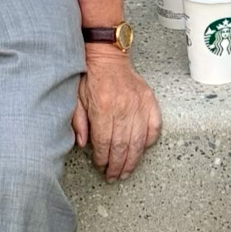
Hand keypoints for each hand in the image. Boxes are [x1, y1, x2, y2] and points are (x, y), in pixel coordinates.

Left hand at [73, 54, 160, 181]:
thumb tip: (83, 144)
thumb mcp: (76, 98)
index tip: (100, 166)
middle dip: (117, 165)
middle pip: (122, 146)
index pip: (103, 142)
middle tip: (113, 176)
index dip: (102, 159)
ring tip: (126, 172)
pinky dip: (149, 141)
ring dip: (132, 161)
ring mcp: (139, 105)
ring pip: (138, 142)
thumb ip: (78, 121)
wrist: (108, 55)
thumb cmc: (91, 77)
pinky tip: (142, 151)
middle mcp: (123, 107)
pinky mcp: (150, 101)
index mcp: (102, 107)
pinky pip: (154, 127)